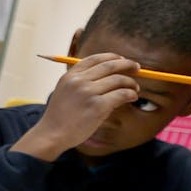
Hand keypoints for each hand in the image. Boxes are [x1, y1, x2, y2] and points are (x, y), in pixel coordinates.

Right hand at [13, 53, 139, 161]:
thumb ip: (81, 81)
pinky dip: (130, 94)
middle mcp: (79, 81)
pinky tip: (132, 97)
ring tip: (134, 89)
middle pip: (110, 65)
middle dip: (127, 64)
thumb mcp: (65, 91)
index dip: (112, 57)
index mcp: (70, 75)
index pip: (95, 59)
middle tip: (137, 68)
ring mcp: (88, 92)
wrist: (53, 134)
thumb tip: (108, 74)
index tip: (122, 60)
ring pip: (118, 79)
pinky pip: (121, 94)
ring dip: (131, 83)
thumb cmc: (60, 116)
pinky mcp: (98, 106)